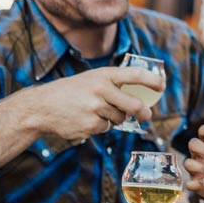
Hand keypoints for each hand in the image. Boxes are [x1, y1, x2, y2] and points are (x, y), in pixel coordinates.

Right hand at [23, 66, 164, 140]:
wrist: (41, 107)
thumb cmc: (71, 91)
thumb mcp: (92, 78)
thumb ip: (114, 83)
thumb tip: (142, 95)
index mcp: (104, 74)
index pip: (135, 74)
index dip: (152, 80)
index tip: (161, 86)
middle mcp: (101, 90)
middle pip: (134, 104)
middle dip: (144, 113)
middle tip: (147, 116)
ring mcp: (95, 108)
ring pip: (119, 118)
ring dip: (114, 118)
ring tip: (96, 112)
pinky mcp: (90, 125)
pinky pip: (106, 128)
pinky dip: (101, 126)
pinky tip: (87, 120)